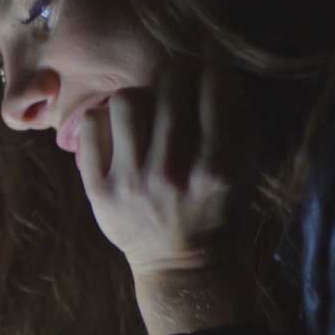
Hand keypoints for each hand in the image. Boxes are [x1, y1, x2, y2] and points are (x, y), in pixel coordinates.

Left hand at [75, 60, 246, 274]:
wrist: (182, 264)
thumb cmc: (217, 209)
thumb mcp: (242, 171)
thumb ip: (237, 122)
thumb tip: (218, 70)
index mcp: (217, 168)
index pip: (214, 89)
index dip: (212, 73)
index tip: (208, 76)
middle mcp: (173, 173)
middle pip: (169, 86)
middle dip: (177, 75)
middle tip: (176, 83)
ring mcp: (132, 182)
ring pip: (127, 100)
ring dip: (139, 97)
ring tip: (145, 110)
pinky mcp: (99, 190)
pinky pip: (91, 126)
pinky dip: (104, 119)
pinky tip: (118, 130)